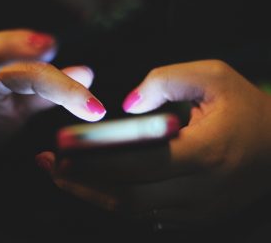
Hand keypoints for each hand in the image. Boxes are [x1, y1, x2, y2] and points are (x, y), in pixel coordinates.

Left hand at [37, 60, 270, 228]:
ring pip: (132, 210)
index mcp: (205, 152)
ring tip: (61, 177)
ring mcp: (198, 210)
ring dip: (93, 194)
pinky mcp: (195, 217)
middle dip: (83, 181)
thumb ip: (163, 81)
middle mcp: (201, 190)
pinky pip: (145, 215)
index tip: (61, 146)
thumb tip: (124, 104)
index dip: (95, 157)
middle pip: (128, 194)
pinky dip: (115, 201)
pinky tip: (93, 186)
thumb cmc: (243, 106)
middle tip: (50, 165)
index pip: (138, 162)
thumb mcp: (211, 76)